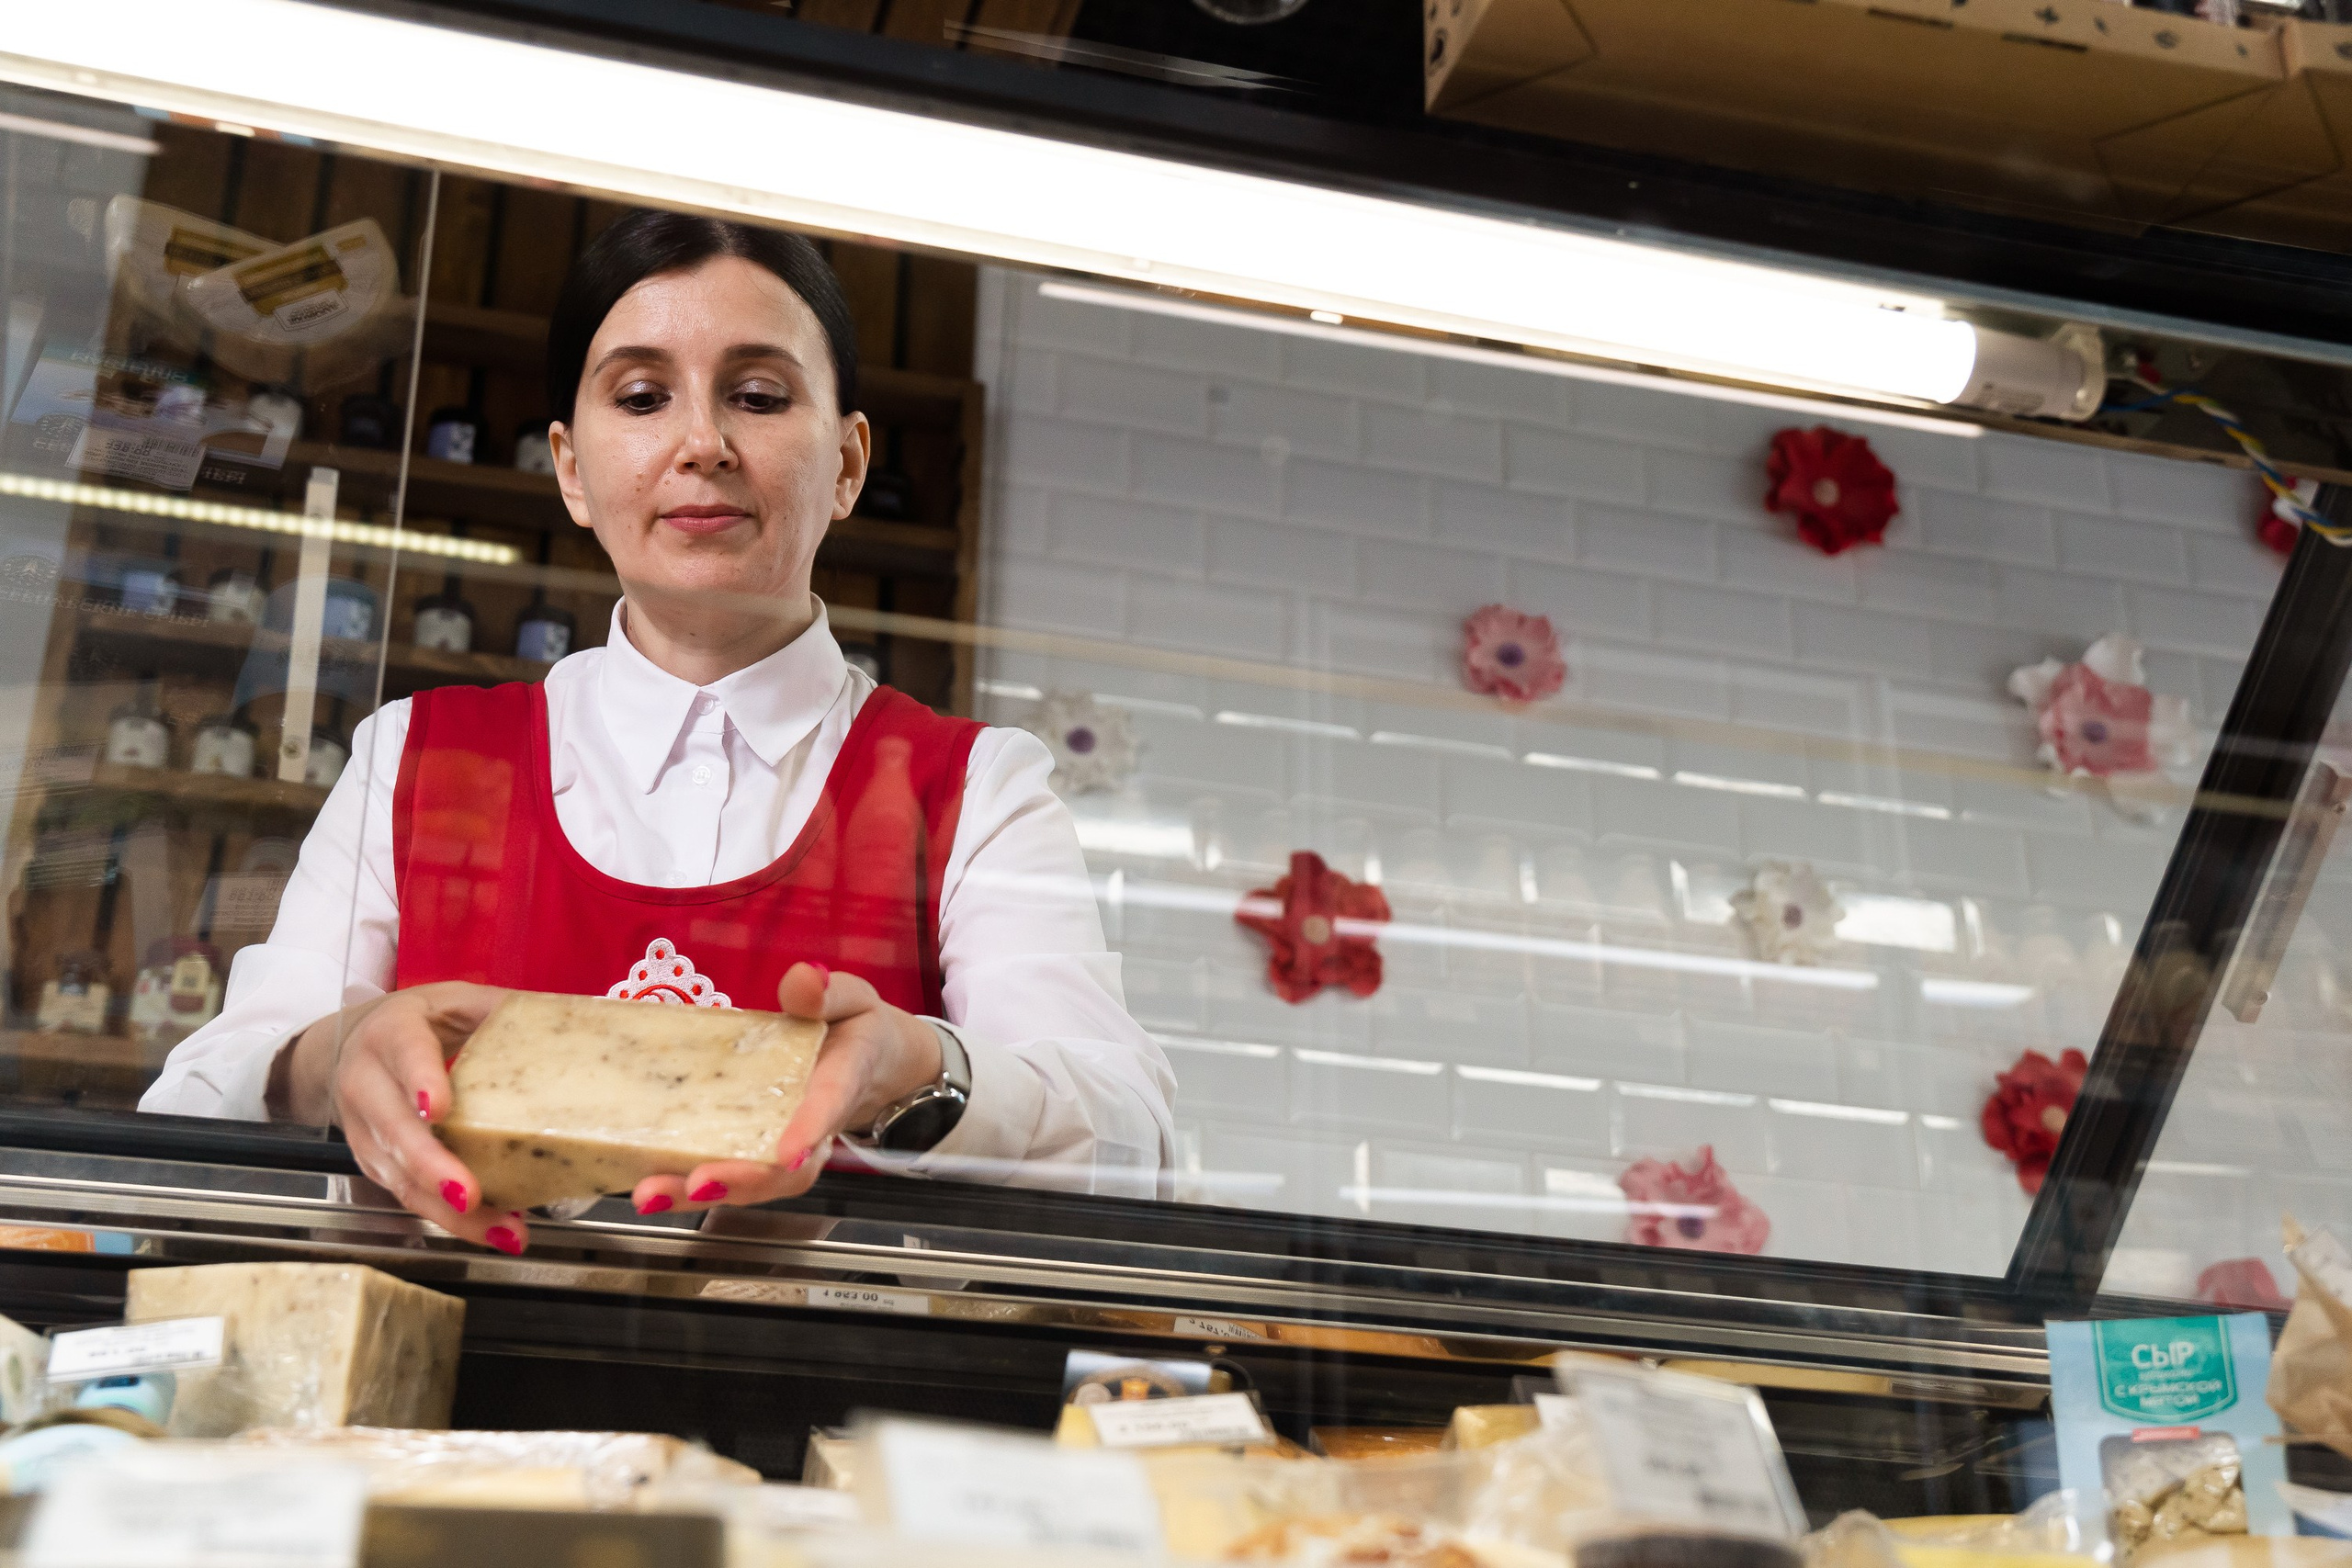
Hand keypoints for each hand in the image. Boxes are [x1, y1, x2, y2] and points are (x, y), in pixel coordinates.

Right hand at [270, 982, 522, 1252]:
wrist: (352, 1045)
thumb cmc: (419, 1023)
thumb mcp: (457, 1001)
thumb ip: (502, 1011)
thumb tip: (567, 1027)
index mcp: (392, 1032)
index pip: (405, 1054)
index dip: (420, 1081)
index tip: (437, 1109)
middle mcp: (367, 1081)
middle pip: (394, 1128)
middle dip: (432, 1167)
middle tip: (469, 1195)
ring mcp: (364, 1128)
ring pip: (398, 1174)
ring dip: (447, 1210)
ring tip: (501, 1229)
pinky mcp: (373, 1162)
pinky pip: (405, 1193)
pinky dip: (446, 1217)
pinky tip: (488, 1229)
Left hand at [627, 962, 939, 1215]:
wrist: (866, 1060)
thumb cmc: (852, 1026)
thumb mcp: (849, 997)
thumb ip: (827, 993)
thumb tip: (803, 977)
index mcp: (840, 1082)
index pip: (828, 1108)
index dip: (808, 1131)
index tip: (787, 1153)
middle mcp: (814, 1129)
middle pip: (785, 1171)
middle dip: (741, 1181)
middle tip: (698, 1184)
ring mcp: (783, 1148)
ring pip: (754, 1184)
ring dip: (702, 1194)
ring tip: (653, 1194)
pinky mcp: (754, 1151)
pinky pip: (728, 1176)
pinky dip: (687, 1186)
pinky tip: (647, 1188)